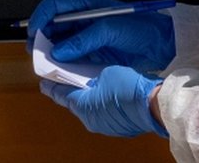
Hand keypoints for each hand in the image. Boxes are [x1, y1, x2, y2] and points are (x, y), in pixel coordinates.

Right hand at [27, 0, 174, 73]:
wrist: (163, 45)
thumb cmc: (143, 29)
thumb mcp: (113, 30)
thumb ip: (85, 39)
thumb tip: (60, 51)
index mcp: (87, 5)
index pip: (55, 5)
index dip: (41, 17)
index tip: (34, 32)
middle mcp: (83, 18)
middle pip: (52, 24)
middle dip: (41, 36)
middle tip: (36, 52)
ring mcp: (87, 36)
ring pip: (59, 42)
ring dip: (50, 51)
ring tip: (45, 62)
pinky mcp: (92, 52)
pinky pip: (70, 56)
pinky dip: (62, 63)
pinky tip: (60, 69)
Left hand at [41, 66, 167, 137]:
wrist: (154, 105)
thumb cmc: (130, 89)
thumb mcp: (105, 73)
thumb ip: (90, 76)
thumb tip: (90, 79)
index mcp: (83, 107)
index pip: (61, 94)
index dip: (51, 85)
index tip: (44, 81)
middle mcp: (91, 120)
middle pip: (74, 102)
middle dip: (68, 89)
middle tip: (63, 77)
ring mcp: (105, 125)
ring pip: (88, 107)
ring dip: (85, 95)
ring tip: (85, 82)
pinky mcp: (117, 126)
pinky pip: (102, 112)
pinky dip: (98, 102)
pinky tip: (103, 91)